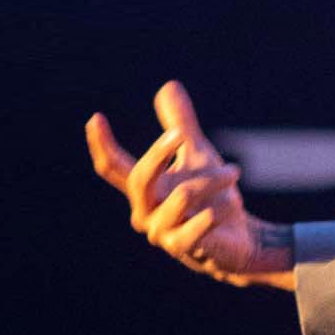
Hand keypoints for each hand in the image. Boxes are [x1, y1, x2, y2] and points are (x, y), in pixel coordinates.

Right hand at [85, 80, 290, 288]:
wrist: (238, 239)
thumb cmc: (211, 197)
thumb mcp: (197, 155)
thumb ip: (180, 124)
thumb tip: (167, 86)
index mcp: (144, 190)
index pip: (113, 168)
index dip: (101, 144)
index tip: (96, 118)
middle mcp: (145, 212)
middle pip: (138, 179)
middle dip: (157, 154)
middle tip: (179, 134)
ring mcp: (162, 233)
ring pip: (181, 195)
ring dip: (213, 179)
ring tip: (234, 173)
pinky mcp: (184, 248)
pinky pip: (196, 225)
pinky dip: (215, 211)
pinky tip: (229, 205)